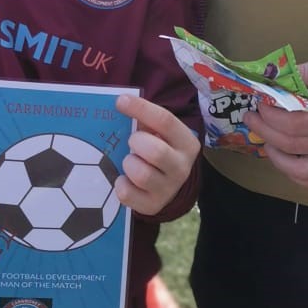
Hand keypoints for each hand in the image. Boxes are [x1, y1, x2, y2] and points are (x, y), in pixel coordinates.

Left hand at [114, 94, 199, 216]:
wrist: (168, 185)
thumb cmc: (159, 149)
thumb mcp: (160, 134)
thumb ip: (146, 120)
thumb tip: (121, 103)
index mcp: (187, 143)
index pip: (166, 121)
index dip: (141, 109)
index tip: (120, 101)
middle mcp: (182, 167)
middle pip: (156, 152)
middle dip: (137, 143)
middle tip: (133, 142)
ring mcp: (168, 189)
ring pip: (141, 174)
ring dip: (129, 164)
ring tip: (131, 161)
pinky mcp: (152, 205)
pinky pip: (127, 193)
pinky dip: (121, 184)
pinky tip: (126, 179)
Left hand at [252, 53, 307, 189]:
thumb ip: (307, 71)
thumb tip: (274, 77)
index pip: (292, 123)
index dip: (269, 115)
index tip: (259, 102)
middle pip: (290, 146)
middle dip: (264, 131)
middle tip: (251, 117)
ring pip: (300, 173)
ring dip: (276, 157)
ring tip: (267, 138)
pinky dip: (295, 174)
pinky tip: (287, 156)